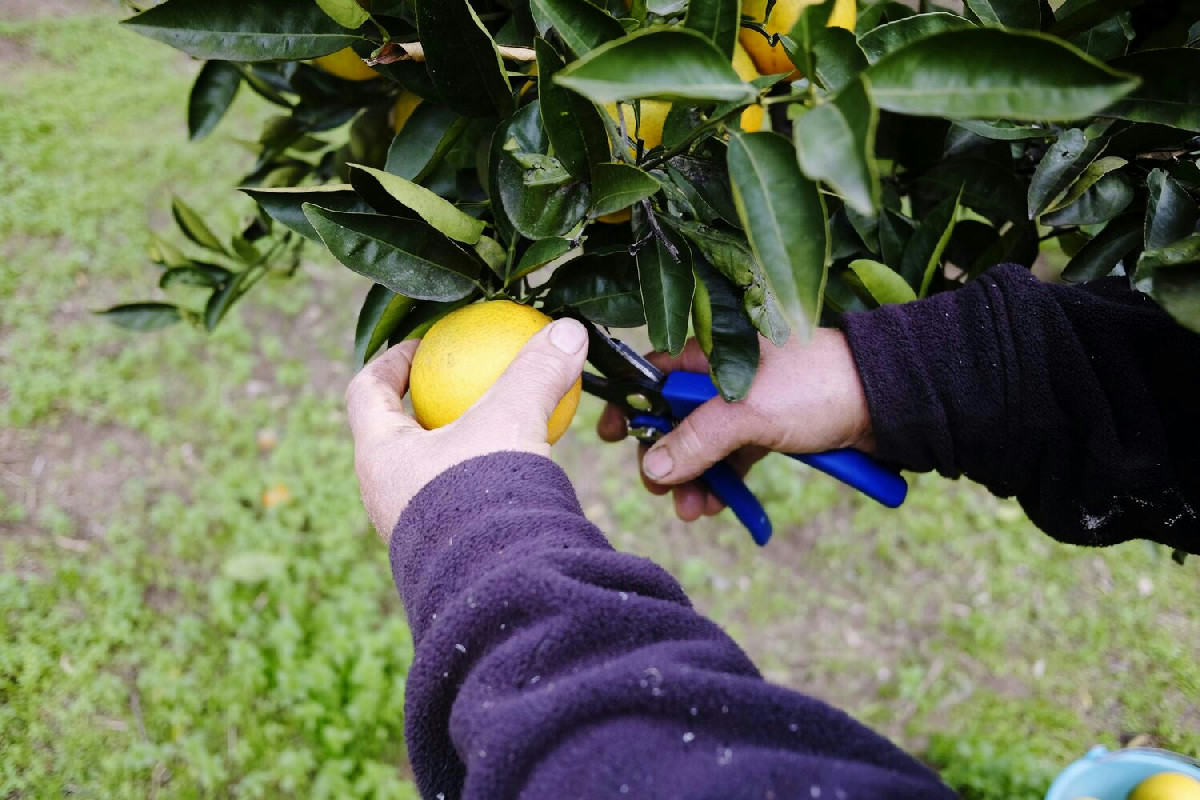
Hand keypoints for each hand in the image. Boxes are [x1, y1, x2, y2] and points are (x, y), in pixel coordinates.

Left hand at [346, 318, 588, 541]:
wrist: (495, 588)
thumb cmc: (484, 496)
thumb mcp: (511, 420)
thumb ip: (536, 373)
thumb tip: (569, 329)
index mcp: (380, 456)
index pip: (365, 393)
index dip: (387, 362)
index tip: (420, 347)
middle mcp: (385, 494)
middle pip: (395, 434)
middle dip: (426, 408)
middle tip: (461, 387)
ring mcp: (411, 528)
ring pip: (427, 473)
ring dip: (456, 448)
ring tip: (496, 429)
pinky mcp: (443, 555)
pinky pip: (456, 505)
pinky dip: (481, 482)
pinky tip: (520, 472)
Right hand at [596, 330, 871, 521]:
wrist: (887, 399)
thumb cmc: (817, 385)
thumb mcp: (748, 412)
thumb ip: (696, 439)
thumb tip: (653, 468)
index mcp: (711, 354)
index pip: (654, 376)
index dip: (631, 405)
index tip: (611, 436)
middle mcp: (723, 377)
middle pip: (674, 419)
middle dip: (664, 458)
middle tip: (660, 491)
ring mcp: (746, 406)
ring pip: (702, 445)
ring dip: (692, 480)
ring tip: (692, 511)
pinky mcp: (768, 431)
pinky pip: (731, 459)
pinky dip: (722, 482)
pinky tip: (717, 506)